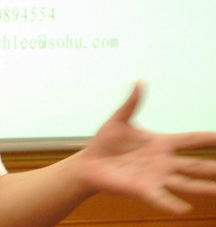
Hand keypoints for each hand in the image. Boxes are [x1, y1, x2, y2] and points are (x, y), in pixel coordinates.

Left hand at [78, 83, 215, 212]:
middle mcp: (163, 162)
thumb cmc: (104, 142)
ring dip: (203, 188)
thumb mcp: (118, 119)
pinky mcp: (142, 189)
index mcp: (161, 143)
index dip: (209, 138)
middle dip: (213, 168)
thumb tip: (139, 82)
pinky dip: (171, 203)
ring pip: (185, 183)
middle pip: (195, 164)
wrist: (88, 163)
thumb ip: (131, 102)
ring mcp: (155, 176)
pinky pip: (160, 197)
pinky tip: (183, 208)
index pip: (191, 139)